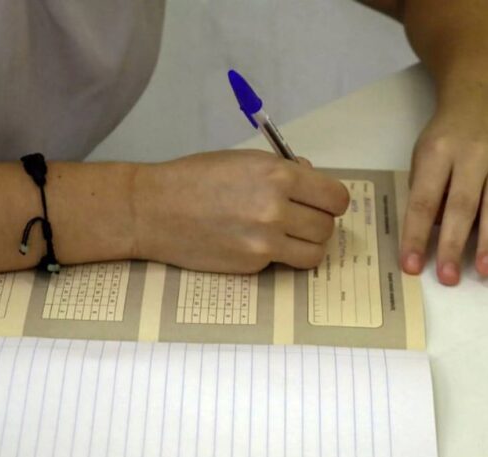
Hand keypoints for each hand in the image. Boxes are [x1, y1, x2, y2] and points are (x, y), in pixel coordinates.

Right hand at [130, 150, 349, 272]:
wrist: (153, 210)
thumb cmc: (195, 177)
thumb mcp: (243, 161)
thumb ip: (283, 170)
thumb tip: (312, 178)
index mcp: (278, 175)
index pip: (335, 198)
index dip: (332, 201)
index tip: (323, 203)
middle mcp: (277, 210)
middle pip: (327, 227)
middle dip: (318, 222)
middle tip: (299, 218)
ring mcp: (265, 242)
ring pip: (314, 253)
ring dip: (306, 245)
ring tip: (286, 236)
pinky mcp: (251, 265)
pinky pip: (283, 263)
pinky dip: (277, 255)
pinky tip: (253, 242)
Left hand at [400, 91, 487, 284]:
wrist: (484, 98)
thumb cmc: (445, 136)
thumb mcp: (422, 155)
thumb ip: (427, 192)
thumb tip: (433, 235)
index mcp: (438, 153)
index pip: (424, 200)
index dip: (417, 235)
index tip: (411, 264)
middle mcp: (472, 157)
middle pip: (463, 206)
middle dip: (455, 245)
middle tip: (448, 277)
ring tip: (485, 272)